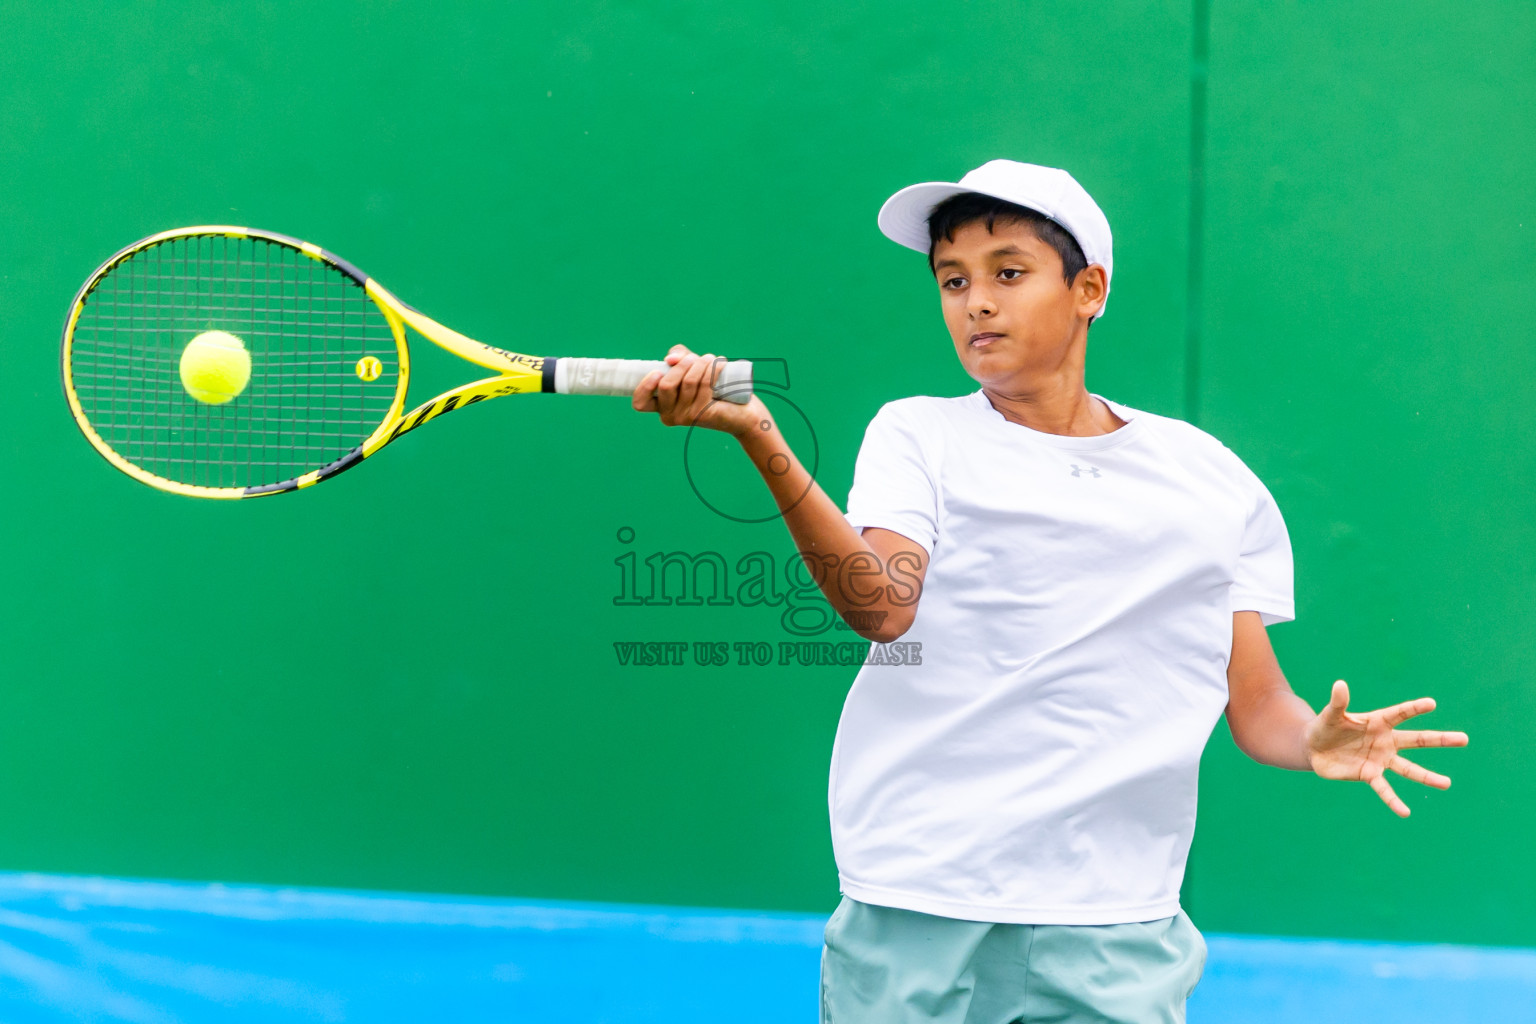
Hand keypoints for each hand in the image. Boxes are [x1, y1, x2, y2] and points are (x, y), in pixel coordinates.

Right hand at [632, 344, 766, 436]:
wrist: (742, 411)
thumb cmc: (713, 388)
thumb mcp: (691, 368)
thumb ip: (678, 358)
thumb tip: (672, 358)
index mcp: (661, 406)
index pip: (640, 403)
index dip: (645, 386)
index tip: (658, 371)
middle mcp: (670, 416)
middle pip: (667, 385)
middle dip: (682, 365)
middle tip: (696, 358)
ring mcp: (686, 417)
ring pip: (688, 382)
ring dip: (700, 364)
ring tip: (711, 358)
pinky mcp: (703, 414)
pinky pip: (705, 385)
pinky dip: (713, 369)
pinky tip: (721, 362)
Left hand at [1304, 680, 1468, 816]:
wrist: (1315, 749)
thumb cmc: (1326, 726)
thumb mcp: (1330, 714)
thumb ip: (1338, 702)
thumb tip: (1339, 684)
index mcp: (1378, 721)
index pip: (1399, 713)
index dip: (1414, 708)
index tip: (1431, 703)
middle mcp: (1385, 741)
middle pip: (1416, 740)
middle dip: (1440, 740)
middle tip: (1464, 739)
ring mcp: (1380, 759)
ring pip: (1408, 769)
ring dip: (1427, 777)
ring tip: (1446, 784)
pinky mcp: (1369, 775)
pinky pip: (1384, 789)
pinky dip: (1393, 801)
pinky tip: (1405, 812)